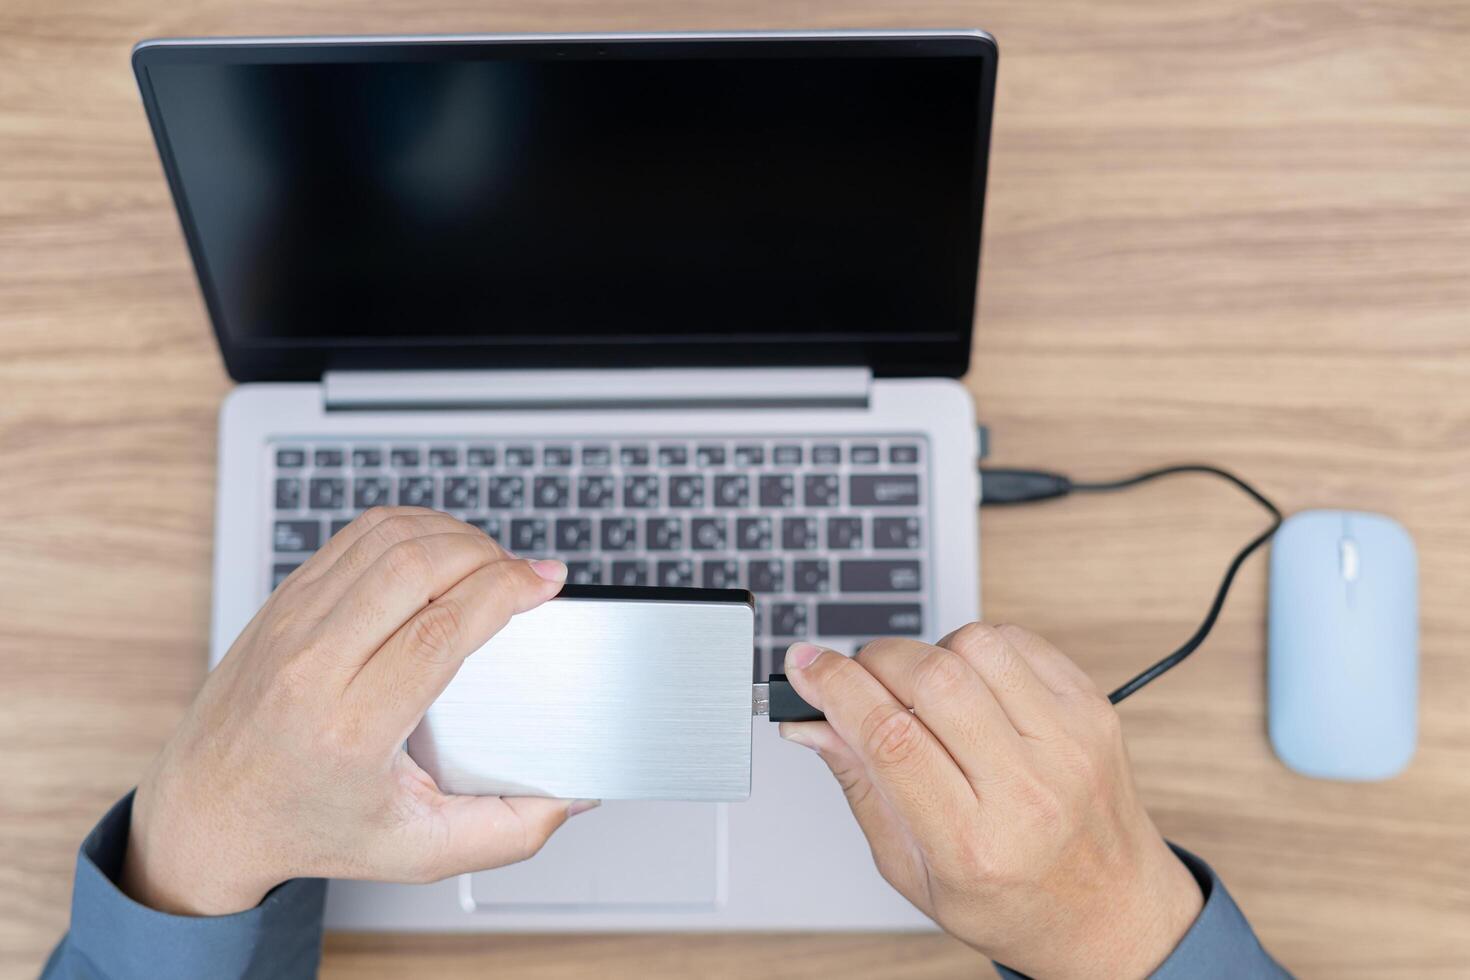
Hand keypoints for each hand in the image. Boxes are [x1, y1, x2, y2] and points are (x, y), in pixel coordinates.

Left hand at [121, 507, 589, 915]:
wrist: (206, 813)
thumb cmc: (308, 828)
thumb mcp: (418, 851)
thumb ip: (508, 832)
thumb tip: (574, 796)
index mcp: (350, 729)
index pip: (440, 630)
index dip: (505, 590)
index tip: (545, 582)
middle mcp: (313, 667)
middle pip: (416, 567)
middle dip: (489, 554)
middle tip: (526, 573)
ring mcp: (291, 624)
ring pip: (386, 539)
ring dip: (453, 535)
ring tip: (489, 561)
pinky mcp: (284, 600)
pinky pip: (356, 536)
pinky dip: (412, 528)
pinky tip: (440, 548)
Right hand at [779, 625, 1202, 978]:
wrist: (1111, 911)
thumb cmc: (1012, 899)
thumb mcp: (913, 870)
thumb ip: (860, 785)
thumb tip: (811, 721)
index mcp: (973, 845)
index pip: (890, 737)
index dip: (834, 686)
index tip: (804, 663)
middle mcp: (1029, 791)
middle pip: (933, 679)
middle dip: (876, 660)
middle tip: (862, 677)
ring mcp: (1069, 745)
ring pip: (976, 645)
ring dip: (932, 652)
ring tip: (929, 693)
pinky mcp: (1093, 711)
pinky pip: (1020, 641)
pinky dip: (980, 649)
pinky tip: (974, 687)